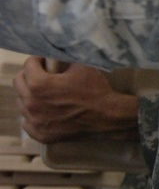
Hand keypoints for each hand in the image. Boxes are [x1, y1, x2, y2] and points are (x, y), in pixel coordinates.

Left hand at [14, 58, 140, 142]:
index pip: (28, 65)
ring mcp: (36, 121)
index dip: (39, 60)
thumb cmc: (95, 89)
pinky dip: (33, 117)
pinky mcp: (42, 135)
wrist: (108, 116)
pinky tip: (45, 112)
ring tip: (45, 94)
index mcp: (39, 84)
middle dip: (30, 76)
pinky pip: (27, 123)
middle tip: (43, 75)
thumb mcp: (80, 65)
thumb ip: (63, 58)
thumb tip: (55, 53)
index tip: (46, 61)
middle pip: (19, 83)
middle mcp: (32, 103)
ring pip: (22, 103)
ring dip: (30, 96)